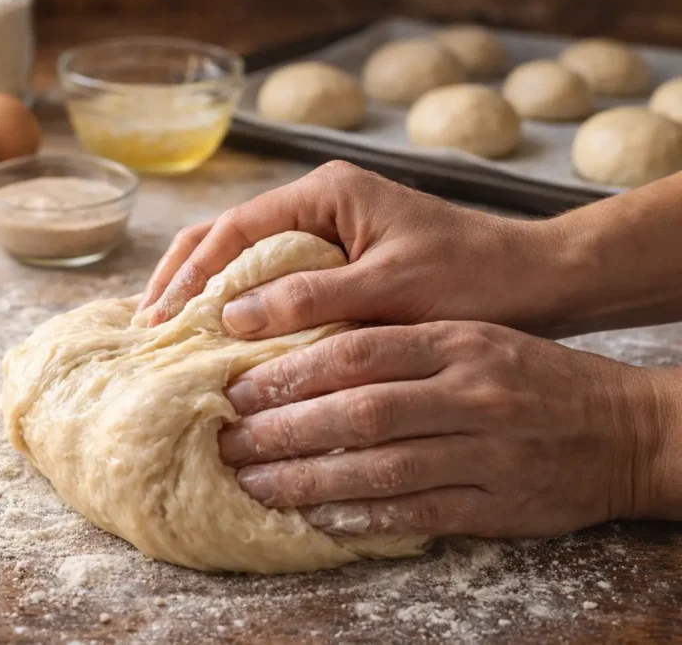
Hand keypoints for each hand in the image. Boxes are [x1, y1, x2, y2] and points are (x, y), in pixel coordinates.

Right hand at [138, 161, 565, 335]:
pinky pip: (271, 279)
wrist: (536, 281)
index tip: (160, 319)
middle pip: (225, 235)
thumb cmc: (472, 278)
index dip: (191, 275)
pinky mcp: (335, 260)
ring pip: (242, 257)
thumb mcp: (389, 289)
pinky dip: (240, 306)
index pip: (234, 228)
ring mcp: (324, 231)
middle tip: (148, 328)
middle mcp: (317, 203)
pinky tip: (220, 338)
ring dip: (205, 293)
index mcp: (326, 194)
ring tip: (169, 335)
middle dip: (183, 279)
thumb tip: (230, 317)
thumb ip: (309, 298)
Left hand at [218, 321, 677, 536]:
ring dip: (308, 479)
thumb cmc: (532, 378)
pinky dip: (363, 516)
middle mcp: (469, 393)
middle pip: (358, 410)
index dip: (291, 370)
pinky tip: (319, 517)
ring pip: (379, 467)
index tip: (241, 387)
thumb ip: (401, 346)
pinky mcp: (499, 503)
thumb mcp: (473, 338)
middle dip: (284, 428)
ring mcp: (486, 451)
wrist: (624, 428)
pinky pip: (417, 512)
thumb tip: (308, 358)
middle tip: (230, 439)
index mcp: (457, 342)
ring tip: (255, 483)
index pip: (359, 350)